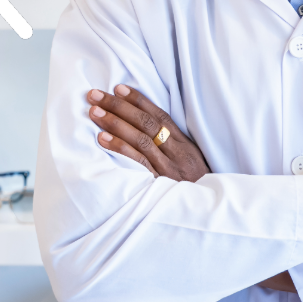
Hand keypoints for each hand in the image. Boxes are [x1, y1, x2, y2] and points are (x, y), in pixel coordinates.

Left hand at [87, 84, 210, 182]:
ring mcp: (168, 169)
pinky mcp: (159, 185)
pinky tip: (102, 139)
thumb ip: (174, 147)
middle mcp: (177, 153)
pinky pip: (138, 163)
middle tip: (95, 95)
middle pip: (146, 124)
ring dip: (115, 123)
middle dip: (120, 106)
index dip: (139, 101)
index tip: (118, 88)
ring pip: (140, 140)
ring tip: (95, 112)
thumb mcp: (192, 163)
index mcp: (185, 145)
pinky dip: (120, 149)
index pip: (161, 116)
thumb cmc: (196, 188)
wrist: (207, 213)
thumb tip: (146, 127)